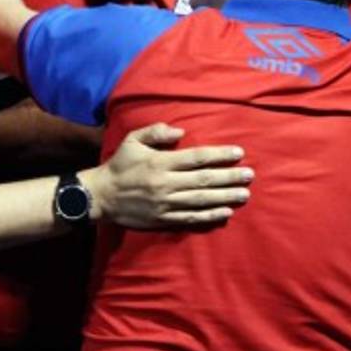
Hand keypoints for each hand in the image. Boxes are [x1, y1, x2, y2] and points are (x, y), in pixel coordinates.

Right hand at [81, 123, 252, 227]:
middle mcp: (166, 183)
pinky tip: (225, 213)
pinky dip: (209, 216)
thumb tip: (181, 131)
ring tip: (244, 194)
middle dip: (230, 177)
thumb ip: (156, 131)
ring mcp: (165, 203)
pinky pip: (190, 218)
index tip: (239, 153)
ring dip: (225, 197)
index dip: (219, 155)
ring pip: (201, 200)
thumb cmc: (119, 165)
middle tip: (250, 175)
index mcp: (160, 162)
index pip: (197, 158)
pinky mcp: (163, 219)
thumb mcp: (132, 140)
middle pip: (204, 180)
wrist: (100, 196)